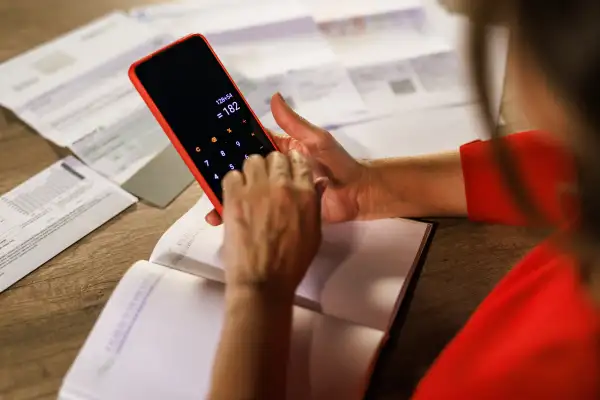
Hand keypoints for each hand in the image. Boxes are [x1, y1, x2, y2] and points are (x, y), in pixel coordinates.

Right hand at [206, 93, 371, 225]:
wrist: (358, 196)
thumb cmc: (339, 164)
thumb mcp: (317, 141)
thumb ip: (295, 124)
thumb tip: (275, 97)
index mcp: (280, 151)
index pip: (251, 146)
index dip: (231, 145)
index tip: (208, 147)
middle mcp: (275, 172)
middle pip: (245, 172)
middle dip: (224, 176)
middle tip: (201, 181)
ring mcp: (276, 193)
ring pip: (248, 194)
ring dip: (229, 199)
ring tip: (211, 207)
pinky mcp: (281, 212)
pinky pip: (260, 212)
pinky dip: (244, 216)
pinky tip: (225, 220)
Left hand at [221, 150, 322, 298]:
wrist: (263, 281)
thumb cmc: (292, 262)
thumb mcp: (314, 232)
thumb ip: (315, 203)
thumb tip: (318, 182)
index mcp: (305, 194)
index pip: (300, 160)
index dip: (292, 163)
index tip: (286, 170)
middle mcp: (282, 186)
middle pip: (275, 157)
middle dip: (272, 167)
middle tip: (267, 182)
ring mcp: (257, 190)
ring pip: (253, 161)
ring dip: (252, 172)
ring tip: (250, 188)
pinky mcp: (234, 198)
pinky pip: (232, 175)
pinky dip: (234, 183)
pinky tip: (237, 197)